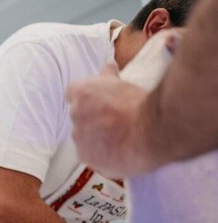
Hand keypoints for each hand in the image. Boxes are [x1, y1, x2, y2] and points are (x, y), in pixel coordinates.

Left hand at [66, 63, 150, 177]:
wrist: (149, 131)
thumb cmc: (139, 105)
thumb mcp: (123, 84)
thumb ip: (109, 76)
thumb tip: (108, 66)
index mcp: (81, 92)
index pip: (73, 93)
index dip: (87, 98)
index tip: (99, 102)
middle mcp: (75, 114)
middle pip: (79, 116)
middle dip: (93, 118)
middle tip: (115, 121)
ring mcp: (79, 136)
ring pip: (84, 137)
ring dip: (97, 137)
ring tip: (121, 137)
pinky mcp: (86, 156)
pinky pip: (91, 156)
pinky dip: (102, 155)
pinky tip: (119, 151)